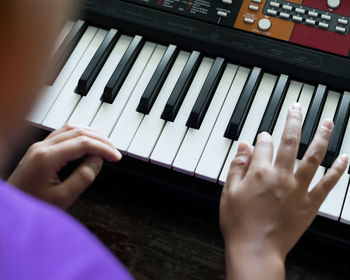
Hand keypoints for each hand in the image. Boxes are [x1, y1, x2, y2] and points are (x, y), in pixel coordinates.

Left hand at [8, 124, 121, 208]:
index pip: (83, 143)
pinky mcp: (39, 149)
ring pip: (70, 129)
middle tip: (114, 151)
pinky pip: (62, 133)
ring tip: (105, 144)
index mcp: (47, 158)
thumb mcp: (62, 198)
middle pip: (78, 132)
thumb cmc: (32, 205)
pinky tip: (87, 141)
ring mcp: (39, 146)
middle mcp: (42, 147)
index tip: (115, 157)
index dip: (103, 148)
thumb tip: (97, 161)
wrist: (9, 209)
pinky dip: (79, 134)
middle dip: (100, 139)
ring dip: (90, 134)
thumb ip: (83, 177)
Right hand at [220, 103, 347, 279]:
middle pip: (289, 141)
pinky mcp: (310, 204)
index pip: (263, 144)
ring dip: (321, 137)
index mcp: (259, 172)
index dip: (262, 137)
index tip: (263, 136)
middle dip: (294, 121)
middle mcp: (281, 176)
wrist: (255, 249)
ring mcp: (298, 189)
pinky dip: (337, 170)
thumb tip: (244, 145)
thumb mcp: (229, 191)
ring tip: (328, 121)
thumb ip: (237, 166)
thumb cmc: (239, 223)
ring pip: (313, 157)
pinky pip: (327, 184)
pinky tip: (344, 158)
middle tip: (298, 107)